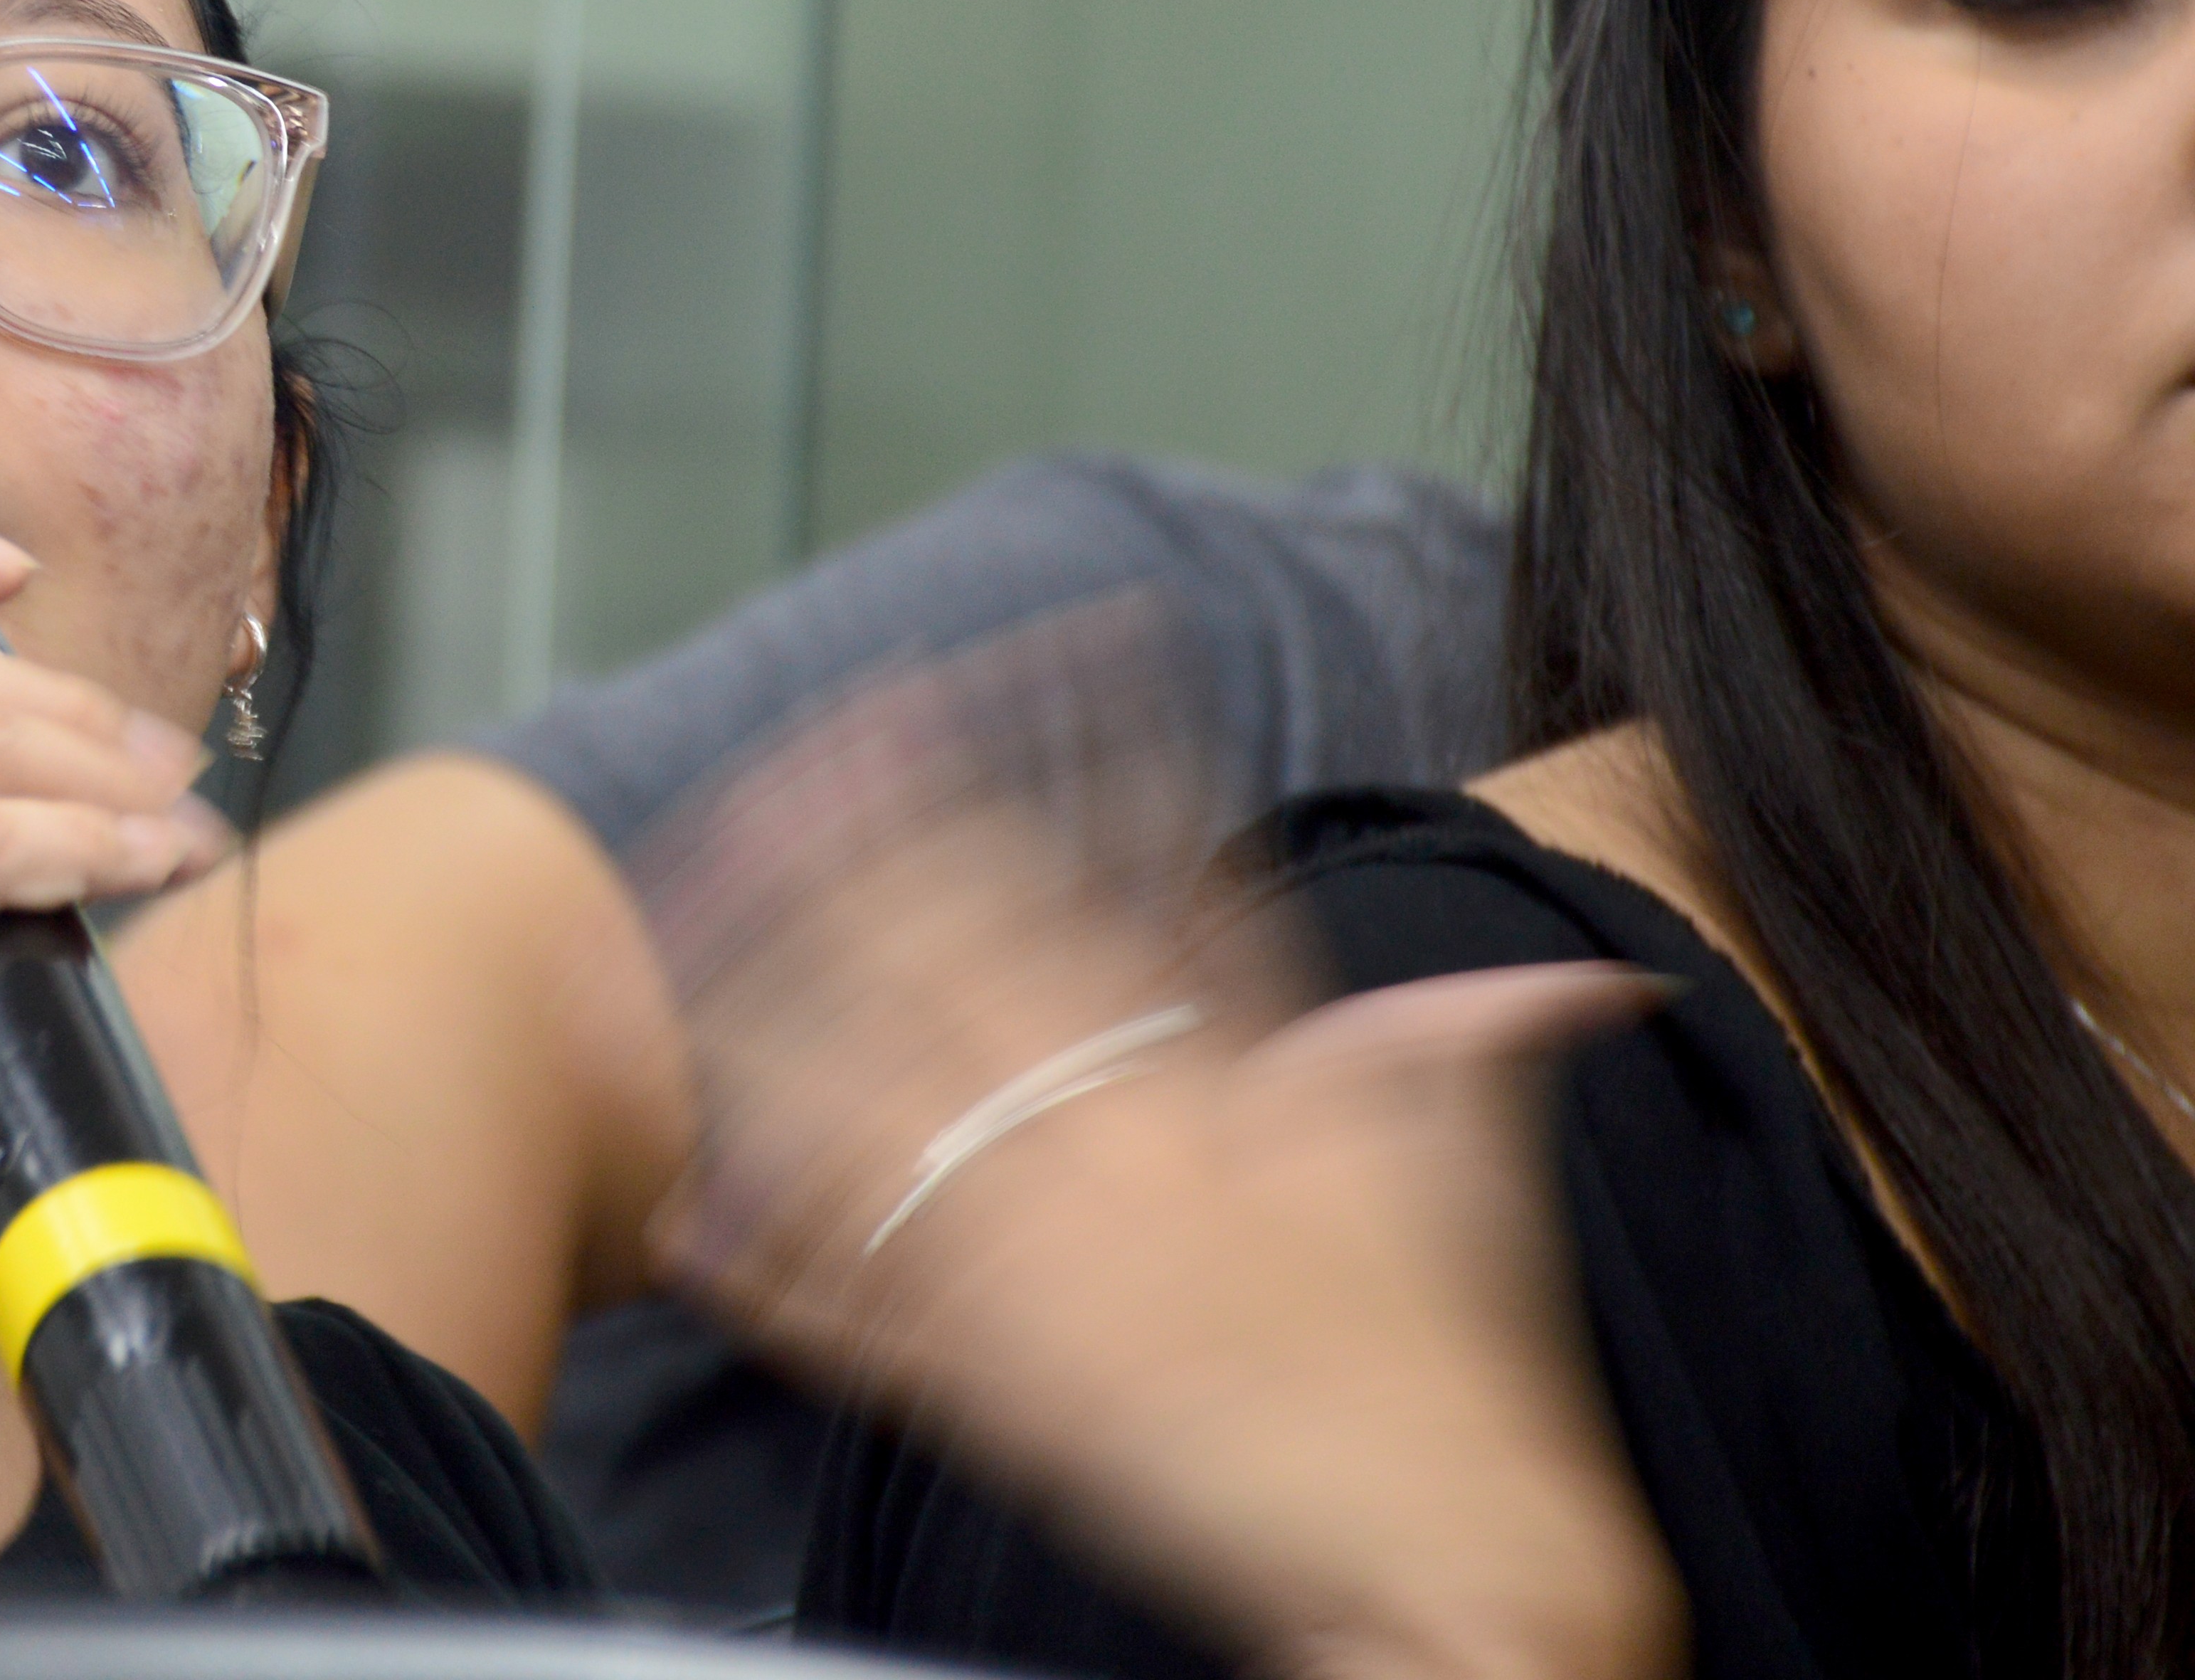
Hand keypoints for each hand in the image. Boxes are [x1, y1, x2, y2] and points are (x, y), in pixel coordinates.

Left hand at [643, 682, 1682, 1679]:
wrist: (1453, 1570)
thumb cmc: (1461, 1373)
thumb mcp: (1454, 1171)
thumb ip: (1463, 1048)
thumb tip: (1580, 981)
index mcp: (1226, 1075)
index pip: (1102, 873)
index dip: (1008, 773)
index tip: (930, 683)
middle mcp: (1121, 1141)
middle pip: (943, 949)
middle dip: (838, 843)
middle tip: (759, 769)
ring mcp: (1046, 1258)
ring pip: (860, 1097)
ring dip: (756, 1008)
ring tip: (672, 934)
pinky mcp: (1003, 1388)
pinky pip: (851, 1311)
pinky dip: (761, 1271)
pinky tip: (683, 1219)